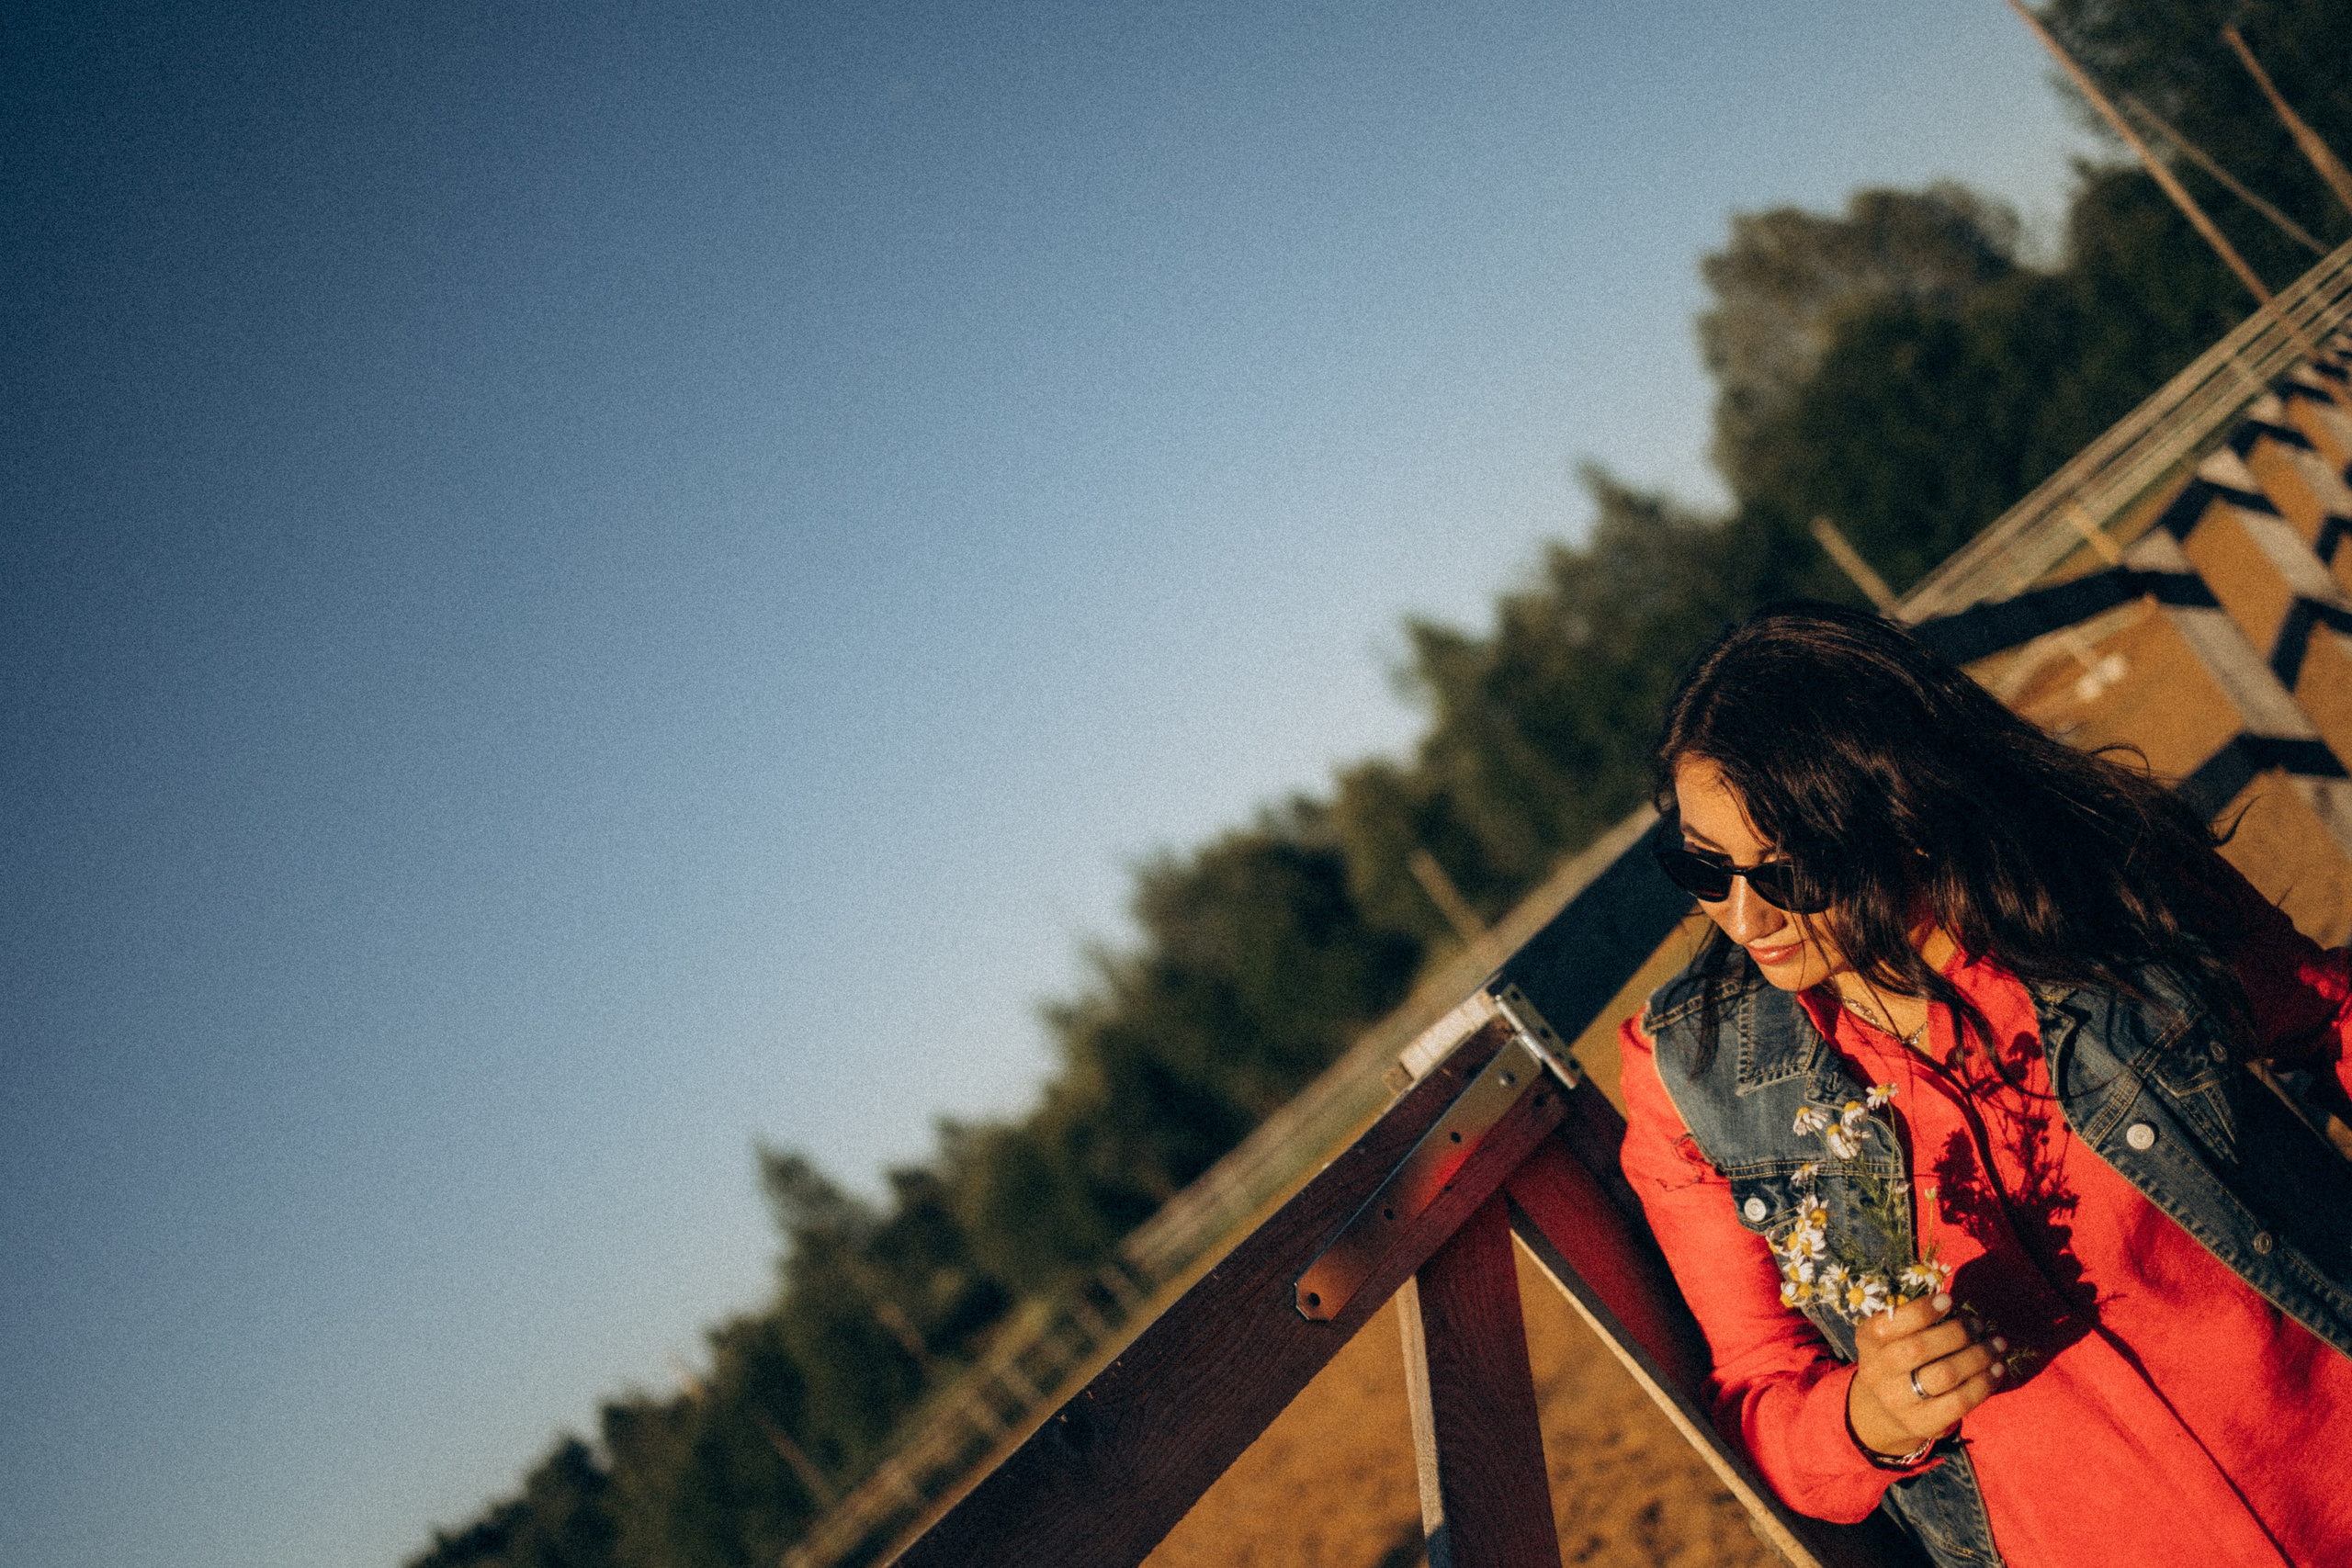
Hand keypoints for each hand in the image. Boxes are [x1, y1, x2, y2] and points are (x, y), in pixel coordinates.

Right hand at [1846, 1292, 2005, 1460]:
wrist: (1884, 1409)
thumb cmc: (1898, 1358)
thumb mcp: (1891, 1335)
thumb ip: (1913, 1320)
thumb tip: (1953, 1304)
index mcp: (1867, 1341)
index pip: (1888, 1325)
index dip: (1921, 1311)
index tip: (1949, 1300)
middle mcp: (1876, 1372)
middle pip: (1919, 1349)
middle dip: (1956, 1333)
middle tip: (1978, 1324)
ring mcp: (1897, 1401)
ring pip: (1944, 1375)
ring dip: (1978, 1356)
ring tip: (1997, 1344)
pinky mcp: (1922, 1423)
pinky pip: (1959, 1402)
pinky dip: (1983, 1383)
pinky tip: (1996, 1369)